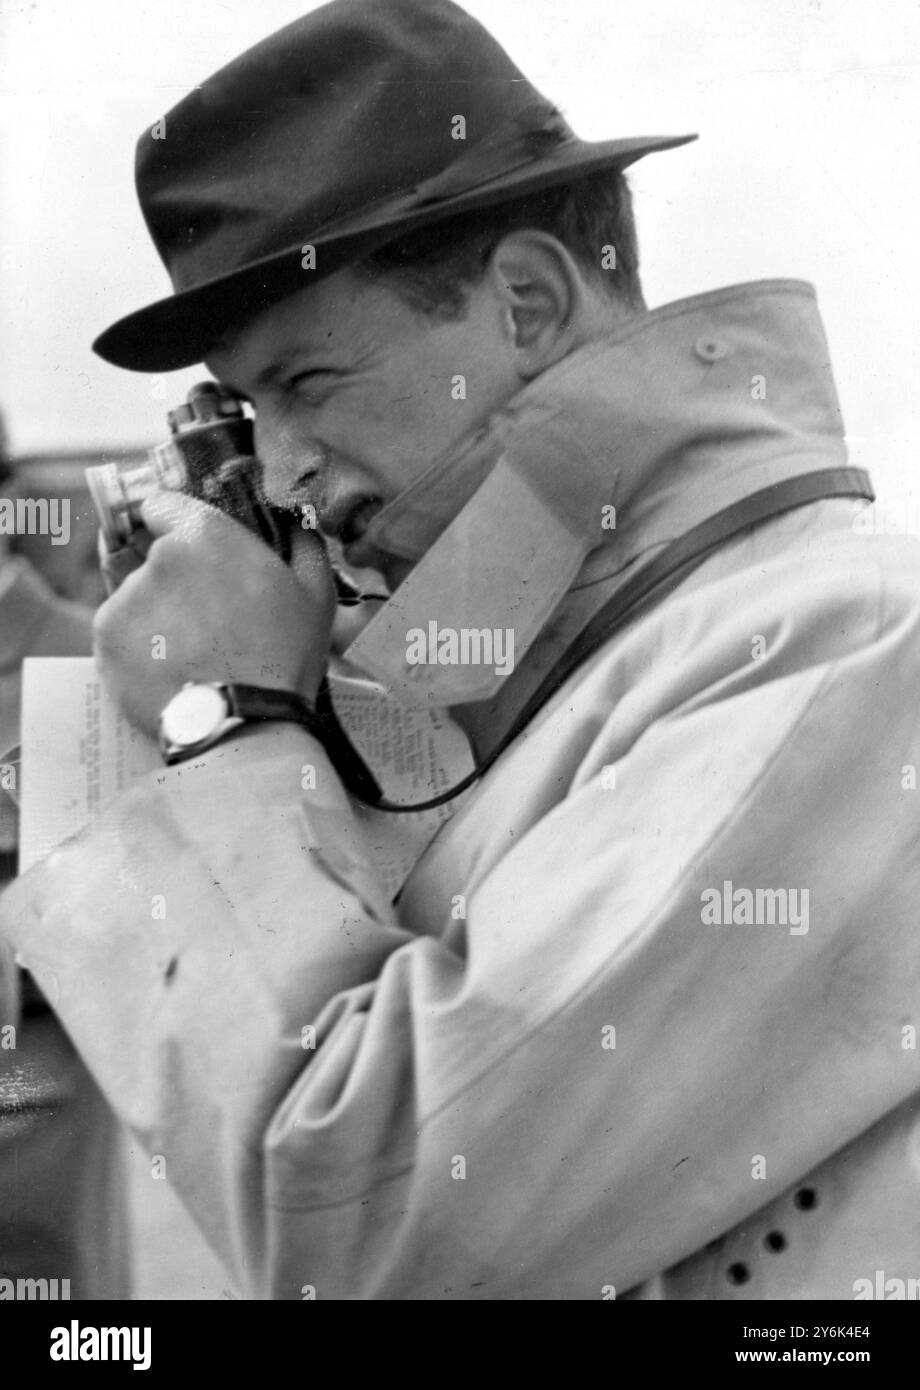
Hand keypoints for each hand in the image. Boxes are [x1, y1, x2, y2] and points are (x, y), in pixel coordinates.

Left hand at [93, 490, 336, 735]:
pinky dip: (139, 648)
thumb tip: (294, 519)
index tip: (188, 548)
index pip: (161, 504)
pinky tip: (171, 669)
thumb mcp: (315, 592)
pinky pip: (121, 633)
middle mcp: (156, 558)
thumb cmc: (284, 656)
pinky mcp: (105, 639)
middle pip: (151, 557)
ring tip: (192, 652)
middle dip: (172, 578)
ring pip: (135, 597)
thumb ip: (301, 541)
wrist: (246, 726)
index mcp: (203, 534)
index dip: (173, 524)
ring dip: (156, 616)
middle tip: (204, 616)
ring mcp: (125, 599)